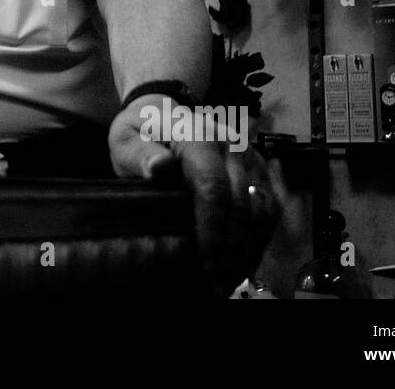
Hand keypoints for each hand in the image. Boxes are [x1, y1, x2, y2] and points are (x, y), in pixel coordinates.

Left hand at [108, 95, 282, 296]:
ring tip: (228, 279)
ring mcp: (249, 157)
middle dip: (230, 249)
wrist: (163, 112)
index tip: (206, 260)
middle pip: (242, 204)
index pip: (213, 185)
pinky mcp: (258, 169)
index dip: (213, 226)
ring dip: (248, 249)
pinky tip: (242, 262)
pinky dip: (258, 238)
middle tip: (215, 282)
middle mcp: (231, 144)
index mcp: (197, 136)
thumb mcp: (126, 139)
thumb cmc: (142, 131)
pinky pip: (269, 208)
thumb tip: (158, 168)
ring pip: (262, 210)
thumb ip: (139, 154)